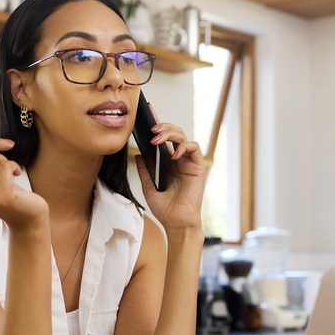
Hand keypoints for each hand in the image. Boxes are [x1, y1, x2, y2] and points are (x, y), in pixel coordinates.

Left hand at [135, 110, 205, 232]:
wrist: (176, 223)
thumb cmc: (165, 208)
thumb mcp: (148, 186)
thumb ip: (144, 169)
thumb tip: (138, 153)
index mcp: (167, 161)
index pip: (162, 138)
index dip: (156, 124)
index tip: (146, 112)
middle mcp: (178, 159)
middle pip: (173, 133)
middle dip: (162, 127)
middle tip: (150, 128)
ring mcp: (188, 162)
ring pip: (182, 136)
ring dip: (170, 133)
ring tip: (157, 138)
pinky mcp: (197, 167)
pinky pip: (193, 148)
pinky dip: (184, 147)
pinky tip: (173, 153)